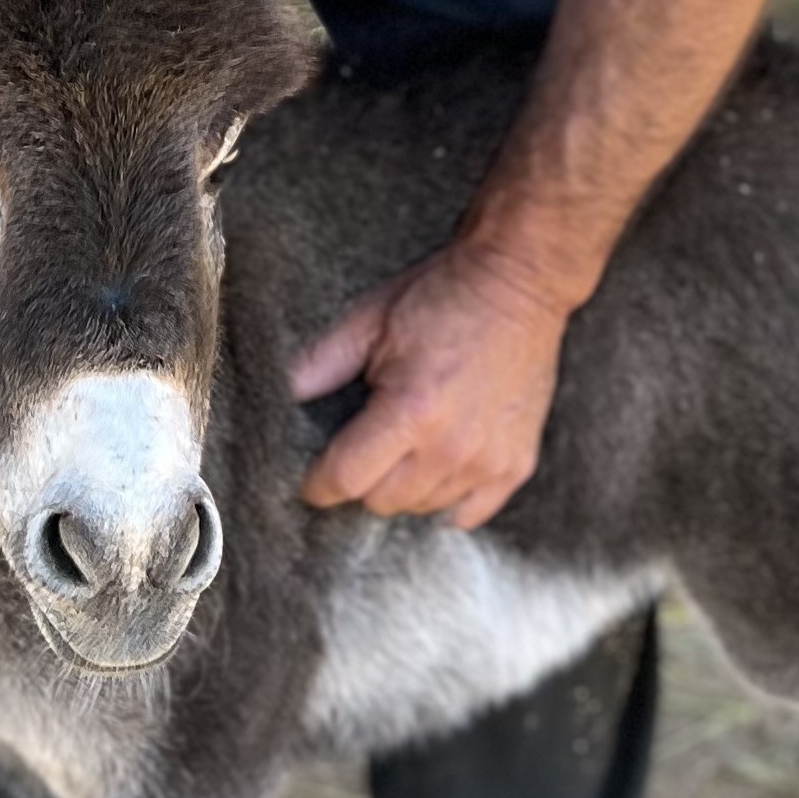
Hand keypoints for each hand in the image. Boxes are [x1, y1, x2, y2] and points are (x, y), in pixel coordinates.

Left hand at [289, 244, 574, 529]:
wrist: (520, 284)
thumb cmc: (442, 297)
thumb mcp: (370, 321)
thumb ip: (319, 364)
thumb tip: (278, 396)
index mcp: (411, 411)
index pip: (346, 478)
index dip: (318, 483)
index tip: (311, 478)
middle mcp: (452, 447)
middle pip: (381, 501)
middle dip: (362, 480)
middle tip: (365, 444)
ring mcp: (489, 461)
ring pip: (422, 508)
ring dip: (404, 486)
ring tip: (407, 443)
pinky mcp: (517, 465)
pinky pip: (468, 513)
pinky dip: (448, 498)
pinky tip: (440, 465)